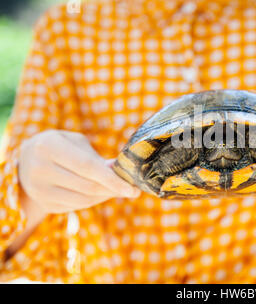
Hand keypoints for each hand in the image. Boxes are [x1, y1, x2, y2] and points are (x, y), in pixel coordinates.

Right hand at [18, 130, 140, 217]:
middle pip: (88, 186)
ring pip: (84, 200)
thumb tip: (119, 171)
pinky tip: (100, 193)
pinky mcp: (44, 204)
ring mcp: (39, 190)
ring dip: (106, 196)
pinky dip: (94, 201)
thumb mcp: (75, 143)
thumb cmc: (60, 146)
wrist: (27, 160)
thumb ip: (96, 158)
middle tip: (132, 190)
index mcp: (48, 146)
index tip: (133, 189)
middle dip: (114, 189)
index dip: (112, 179)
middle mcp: (40, 169)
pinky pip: (77, 206)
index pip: (87, 167)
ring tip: (116, 188)